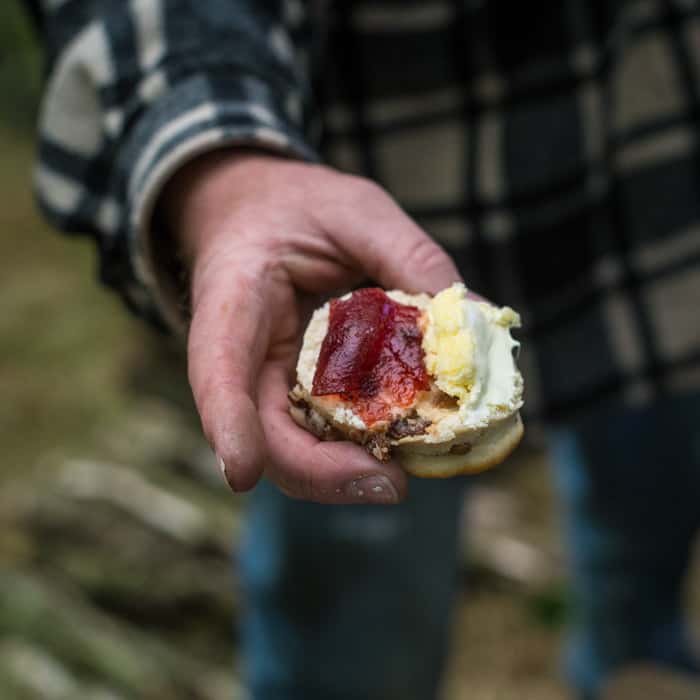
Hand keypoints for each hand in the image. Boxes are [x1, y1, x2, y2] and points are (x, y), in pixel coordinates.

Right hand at [161, 150, 460, 502]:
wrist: (261, 213)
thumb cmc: (297, 205)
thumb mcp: (356, 210)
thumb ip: (410, 256)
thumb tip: (477, 319)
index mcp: (234, 297)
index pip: (216, 366)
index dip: (226, 422)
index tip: (243, 474)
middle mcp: (240, 354)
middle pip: (258, 431)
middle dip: (317, 471)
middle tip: (392, 483)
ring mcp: (266, 378)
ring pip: (287, 447)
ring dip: (340, 472)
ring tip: (403, 473)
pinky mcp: (294, 389)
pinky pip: (316, 430)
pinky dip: (354, 447)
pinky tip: (398, 444)